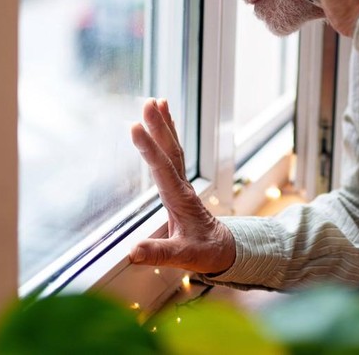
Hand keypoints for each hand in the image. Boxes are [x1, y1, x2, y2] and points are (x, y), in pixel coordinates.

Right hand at [128, 98, 235, 274]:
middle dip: (159, 126)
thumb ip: (159, 254)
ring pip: (174, 148)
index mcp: (180, 199)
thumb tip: (133, 251)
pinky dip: (168, 137)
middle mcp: (182, 186)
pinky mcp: (180, 185)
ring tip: (157, 101)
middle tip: (148, 102)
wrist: (225, 250)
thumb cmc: (207, 252)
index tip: (135, 127)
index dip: (148, 147)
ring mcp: (182, 183)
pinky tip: (163, 124)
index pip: (162, 168)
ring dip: (165, 125)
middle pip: (170, 150)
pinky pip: (174, 154)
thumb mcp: (184, 257)